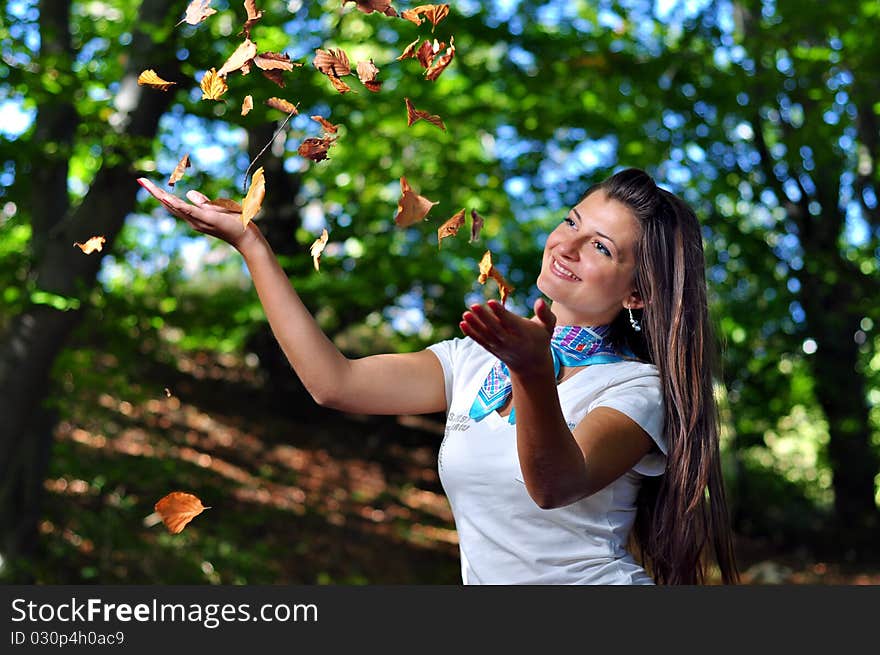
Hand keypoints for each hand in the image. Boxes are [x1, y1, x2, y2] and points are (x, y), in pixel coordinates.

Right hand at [136, 177, 256, 250]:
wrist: (246, 237)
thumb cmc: (234, 223)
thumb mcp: (216, 208)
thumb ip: (203, 202)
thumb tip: (189, 192)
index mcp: (194, 216)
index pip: (173, 203)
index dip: (160, 193)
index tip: (147, 183)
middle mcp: (192, 220)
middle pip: (169, 204)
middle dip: (154, 192)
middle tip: (140, 180)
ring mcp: (198, 221)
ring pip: (175, 206)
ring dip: (161, 195)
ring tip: (148, 185)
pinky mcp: (207, 219)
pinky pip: (189, 210)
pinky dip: (177, 204)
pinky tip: (167, 198)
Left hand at [460, 297, 556, 377]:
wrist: (531, 365)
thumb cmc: (540, 339)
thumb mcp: (548, 327)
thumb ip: (545, 314)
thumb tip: (540, 301)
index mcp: (524, 334)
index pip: (511, 322)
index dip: (501, 313)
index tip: (491, 302)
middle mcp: (510, 341)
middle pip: (495, 330)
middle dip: (484, 318)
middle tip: (474, 305)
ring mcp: (500, 347)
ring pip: (486, 336)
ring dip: (474, 325)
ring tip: (465, 314)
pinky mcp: (492, 349)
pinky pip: (480, 341)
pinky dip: (471, 333)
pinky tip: (462, 323)